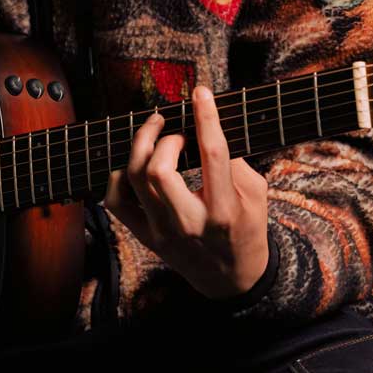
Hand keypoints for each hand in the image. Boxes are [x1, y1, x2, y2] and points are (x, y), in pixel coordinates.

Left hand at [103, 86, 270, 298]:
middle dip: (164, 138)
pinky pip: (116, 201)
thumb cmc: (247, 230)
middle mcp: (190, 222)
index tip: (201, 92)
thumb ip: (235, 161)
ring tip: (155, 132)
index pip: (212, 154)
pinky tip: (134, 164)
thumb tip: (207, 127)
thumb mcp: (257, 195)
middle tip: (175, 129)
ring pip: (134, 180)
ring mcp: (163, 232)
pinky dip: (119, 176)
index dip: (205, 117)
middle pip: (159, 169)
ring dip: (140, 146)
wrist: (234, 279)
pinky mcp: (146, 237)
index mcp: (224, 210)